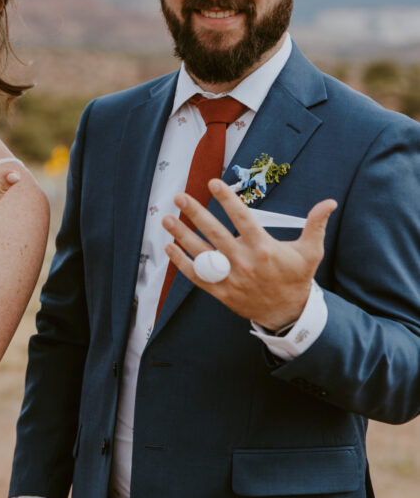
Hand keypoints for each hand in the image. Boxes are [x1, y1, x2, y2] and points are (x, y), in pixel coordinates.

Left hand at [162, 178, 336, 329]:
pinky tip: (169, 247)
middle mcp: (244, 261)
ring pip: (201, 253)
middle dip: (195, 213)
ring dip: (182, 235)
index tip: (213, 183)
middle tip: (180, 197)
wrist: (288, 313)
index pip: (242, 217)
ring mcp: (231, 277)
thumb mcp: (311, 251)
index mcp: (264, 247)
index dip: (226, 199)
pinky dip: (182, 262)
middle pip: (215, 233)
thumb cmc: (297, 278)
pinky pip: (197, 276)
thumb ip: (316, 224)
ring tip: (167, 219)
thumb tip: (329, 202)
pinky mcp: (221, 291)